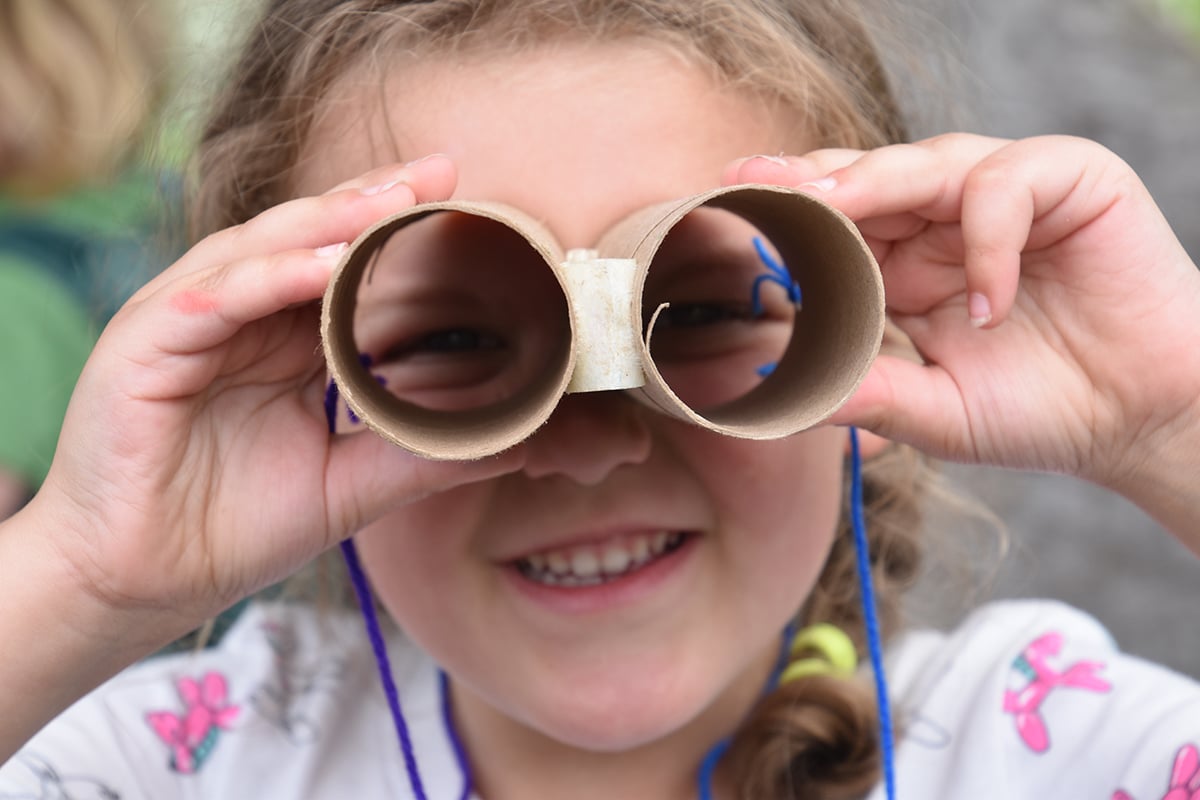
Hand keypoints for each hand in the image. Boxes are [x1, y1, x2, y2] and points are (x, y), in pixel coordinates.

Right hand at [22, 155, 519, 639]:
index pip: (346, 268)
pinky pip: (211, 298)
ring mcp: (189, 323)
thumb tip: (512, 438)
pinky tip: (318, 266)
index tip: (465, 206)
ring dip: (326, 222)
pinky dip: (264, 278)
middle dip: (373, 202)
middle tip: (439, 174)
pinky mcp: (143, 344)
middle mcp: (239, 318)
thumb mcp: (350, 485)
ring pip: (260, 250)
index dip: (399, 235)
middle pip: (309, 239)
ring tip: (391, 200)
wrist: (142, 586)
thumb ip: (421, 454)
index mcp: (284, 342)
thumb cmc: (234, 530)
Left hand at [725, 135, 1199, 529]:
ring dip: (874, 183)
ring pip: (927, 162)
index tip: (727, 212)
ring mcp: (1007, 196)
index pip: (837, 223)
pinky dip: (988, 237)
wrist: (1140, 423)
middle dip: (810, 182)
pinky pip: (1009, 184)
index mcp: (907, 265)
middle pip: (868, 178)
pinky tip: (988, 303)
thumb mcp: (932, 409)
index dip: (787, 216)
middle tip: (756, 184)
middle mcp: (948, 220)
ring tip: (829, 209)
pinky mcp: (1071, 183)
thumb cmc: (1037, 411)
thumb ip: (866, 394)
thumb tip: (775, 393)